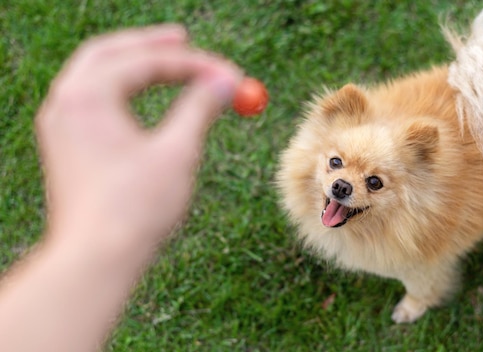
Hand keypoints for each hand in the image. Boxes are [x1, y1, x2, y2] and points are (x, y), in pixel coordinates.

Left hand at [36, 25, 242, 249]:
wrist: (95, 259)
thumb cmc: (135, 208)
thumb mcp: (177, 152)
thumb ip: (200, 108)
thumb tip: (225, 82)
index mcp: (89, 96)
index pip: (147, 62)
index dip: (194, 64)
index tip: (230, 73)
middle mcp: (66, 103)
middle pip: (110, 54)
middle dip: (149, 44)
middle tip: (183, 37)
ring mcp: (61, 126)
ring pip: (96, 75)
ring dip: (131, 64)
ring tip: (163, 59)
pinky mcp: (66, 147)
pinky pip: (92, 100)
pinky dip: (119, 90)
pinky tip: (138, 97)